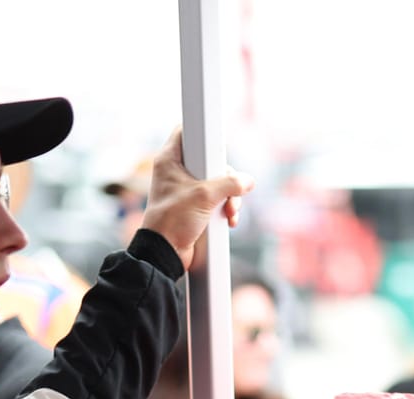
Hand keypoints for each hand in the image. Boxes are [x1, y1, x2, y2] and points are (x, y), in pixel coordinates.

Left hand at [138, 128, 255, 269]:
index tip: (219, 145)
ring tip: (230, 211)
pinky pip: (217, 200)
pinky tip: (228, 220)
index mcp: (170, 159)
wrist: (166, 252)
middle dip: (227, 178)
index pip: (186, 131)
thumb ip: (230, 184)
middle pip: (211, 160)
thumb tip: (247, 181)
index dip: (204, 134)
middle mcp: (177, 171)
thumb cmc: (173, 220)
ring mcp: (186, 189)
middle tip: (230, 189)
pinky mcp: (195, 206)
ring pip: (217, 182)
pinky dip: (225, 209)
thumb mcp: (205, 196)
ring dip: (230, 197)